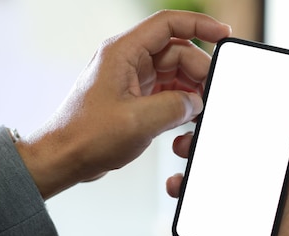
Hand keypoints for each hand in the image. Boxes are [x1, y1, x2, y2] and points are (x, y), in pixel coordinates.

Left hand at [17, 10, 230, 198]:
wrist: (64, 158)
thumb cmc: (86, 136)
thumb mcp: (138, 122)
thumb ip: (174, 107)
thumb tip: (195, 102)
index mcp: (123, 52)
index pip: (169, 24)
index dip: (200, 25)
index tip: (224, 36)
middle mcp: (127, 60)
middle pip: (176, 51)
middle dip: (198, 71)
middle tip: (211, 95)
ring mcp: (130, 79)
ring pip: (173, 73)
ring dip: (189, 90)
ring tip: (199, 111)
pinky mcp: (132, 98)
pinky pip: (164, 92)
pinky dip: (178, 103)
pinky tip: (185, 119)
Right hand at [167, 114, 288, 235]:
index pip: (269, 131)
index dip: (254, 112)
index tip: (235, 96)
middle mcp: (263, 177)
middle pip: (234, 143)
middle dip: (215, 128)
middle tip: (202, 119)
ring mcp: (238, 196)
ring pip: (211, 165)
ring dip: (194, 151)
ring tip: (184, 146)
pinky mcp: (218, 214)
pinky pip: (197, 195)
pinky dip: (183, 185)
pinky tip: (179, 182)